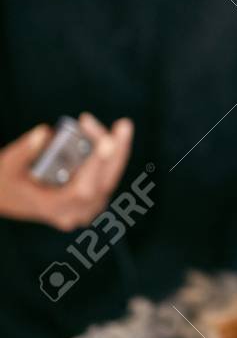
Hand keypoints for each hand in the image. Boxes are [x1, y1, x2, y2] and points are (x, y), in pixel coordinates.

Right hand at [0, 113, 134, 231]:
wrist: (7, 197)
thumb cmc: (6, 181)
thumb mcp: (7, 165)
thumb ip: (24, 151)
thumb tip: (45, 132)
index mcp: (52, 208)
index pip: (82, 190)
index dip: (96, 165)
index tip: (107, 142)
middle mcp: (73, 213)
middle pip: (104, 183)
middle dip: (116, 151)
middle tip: (124, 125)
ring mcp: (85, 209)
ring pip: (109, 178)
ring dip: (115, 150)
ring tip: (116, 125)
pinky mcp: (91, 200)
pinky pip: (107, 176)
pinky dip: (111, 155)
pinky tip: (110, 134)